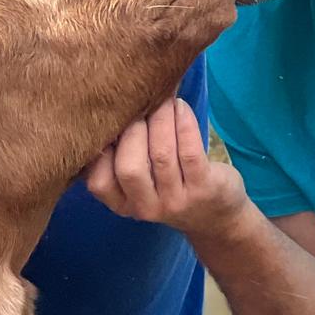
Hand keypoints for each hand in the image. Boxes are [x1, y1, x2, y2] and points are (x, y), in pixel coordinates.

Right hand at [85, 97, 248, 239]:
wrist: (215, 217)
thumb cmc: (170, 187)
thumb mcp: (139, 184)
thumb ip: (121, 156)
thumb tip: (112, 106)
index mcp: (122, 203)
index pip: (98, 181)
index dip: (100, 146)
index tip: (111, 118)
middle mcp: (145, 207)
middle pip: (129, 168)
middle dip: (133, 129)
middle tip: (140, 102)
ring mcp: (176, 201)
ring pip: (162, 155)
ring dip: (161, 119)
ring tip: (163, 97)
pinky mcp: (203, 188)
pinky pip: (190, 151)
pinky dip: (184, 123)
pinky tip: (180, 107)